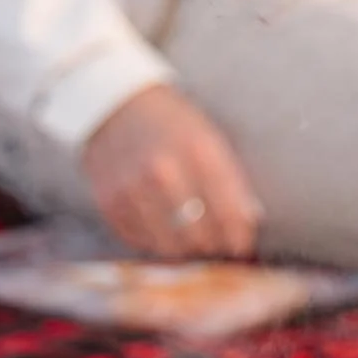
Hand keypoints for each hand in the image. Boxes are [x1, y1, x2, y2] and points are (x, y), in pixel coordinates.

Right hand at [81, 84, 261, 260]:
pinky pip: (141, 242)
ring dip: (185, 251)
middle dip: (213, 248)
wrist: (115, 106)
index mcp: (199, 151)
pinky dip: (156, 243)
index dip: (239, 238)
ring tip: (193, 245)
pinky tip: (164, 233)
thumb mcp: (210, 139)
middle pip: (200, 237)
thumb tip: (248, 223)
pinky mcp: (109, 203)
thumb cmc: (173, 124)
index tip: (242, 247)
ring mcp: (133, 189)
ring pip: (169, 247)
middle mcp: (164, 172)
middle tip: (217, 249)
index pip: (229, 214)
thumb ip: (231, 180)